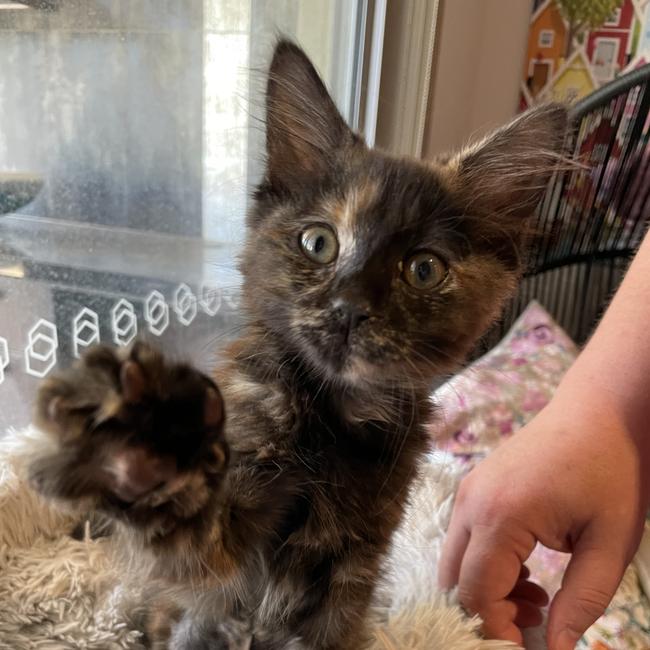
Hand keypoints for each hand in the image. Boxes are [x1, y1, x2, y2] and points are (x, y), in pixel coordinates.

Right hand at [438, 391, 648, 648]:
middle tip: (534, 625)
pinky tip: (526, 570)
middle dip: (486, 614)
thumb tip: (557, 649)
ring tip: (538, 598)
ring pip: (454, 561)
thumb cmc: (612, 471)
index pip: (476, 593)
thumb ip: (582, 602)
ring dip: (485, 591)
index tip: (530, 648)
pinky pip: (465, 539)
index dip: (497, 632)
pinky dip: (485, 566)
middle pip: (454, 580)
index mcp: (501, 515)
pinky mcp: (475, 486)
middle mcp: (472, 502)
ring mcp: (469, 490)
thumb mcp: (610, 543)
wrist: (599, 411)